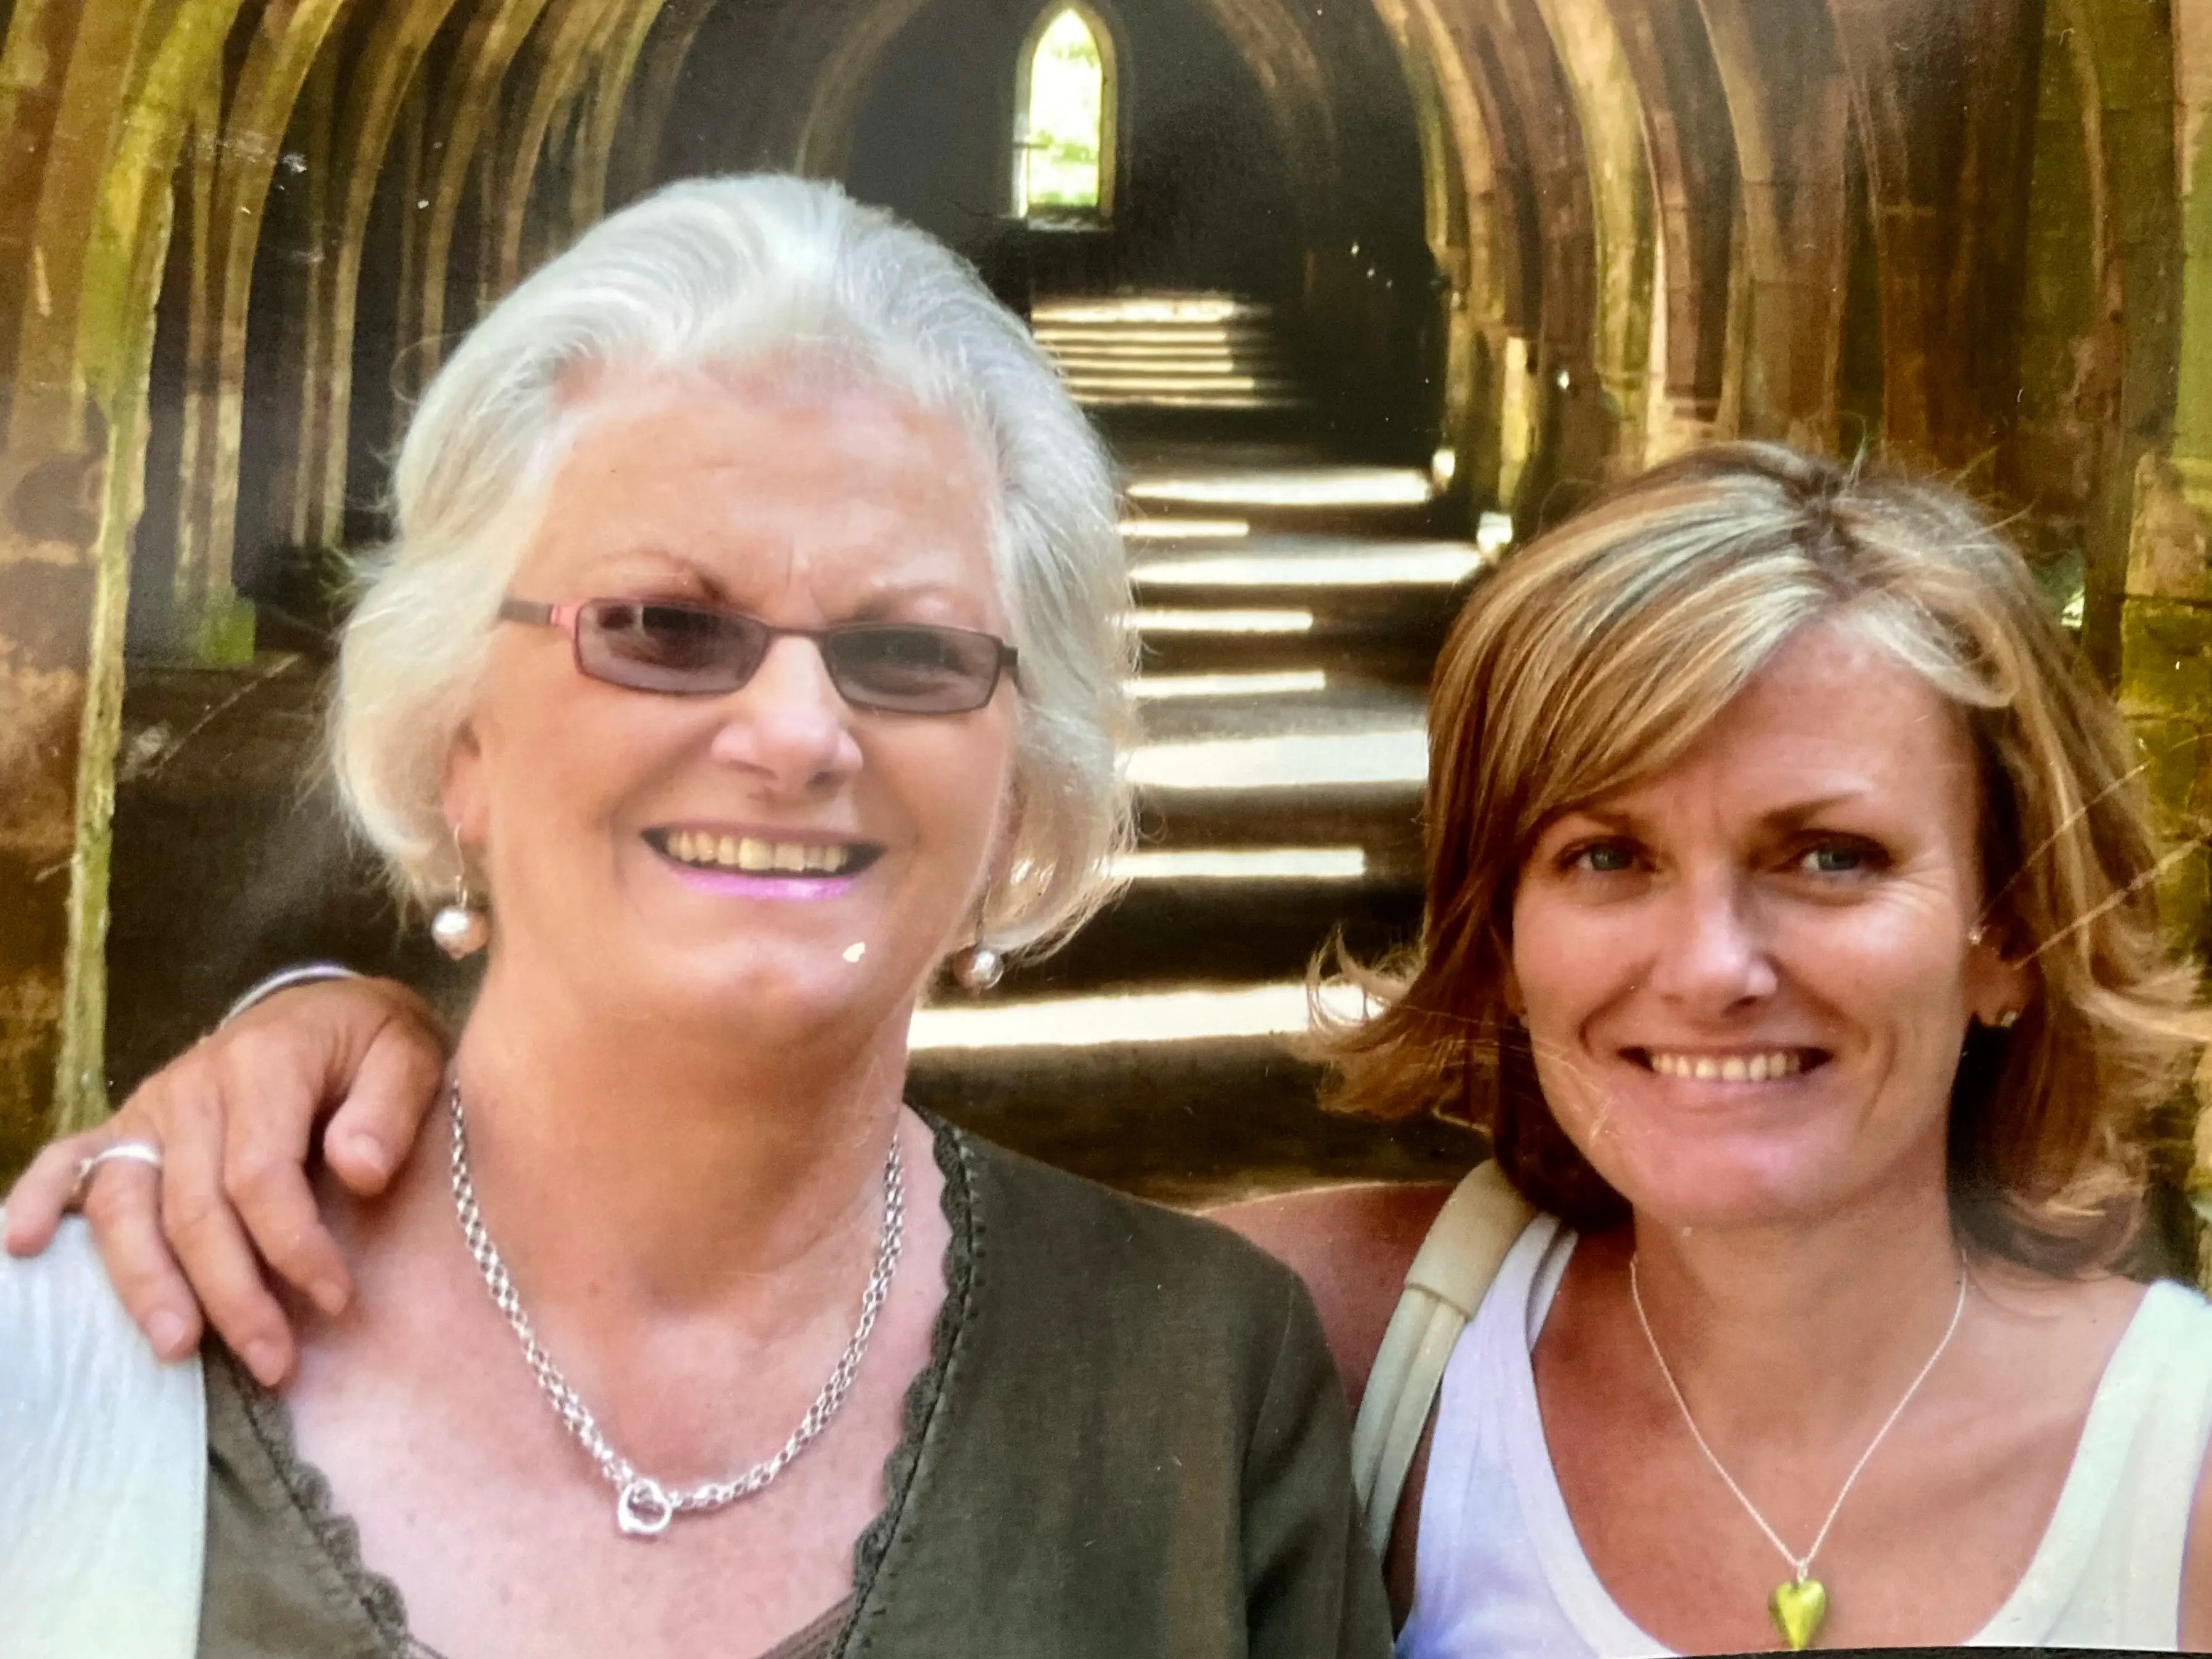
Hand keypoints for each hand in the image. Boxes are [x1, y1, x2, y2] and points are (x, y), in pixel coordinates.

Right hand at [2, 977, 449, 1384]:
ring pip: (125, 1204)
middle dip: (233, 1294)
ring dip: (145, 1282)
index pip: (262, 1175)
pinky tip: (21, 1250)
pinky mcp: (127, 1125)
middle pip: (194, 1207)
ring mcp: (151, 1108)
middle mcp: (194, 1085)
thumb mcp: (409, 1056)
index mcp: (264, 1063)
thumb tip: (359, 1171)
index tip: (337, 1300)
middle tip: (273, 1361)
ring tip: (176, 1348)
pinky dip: (34, 1200)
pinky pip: (69, 1161)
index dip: (295, 1246)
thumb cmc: (370, 1046)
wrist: (327, 1011)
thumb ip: (390, 1110)